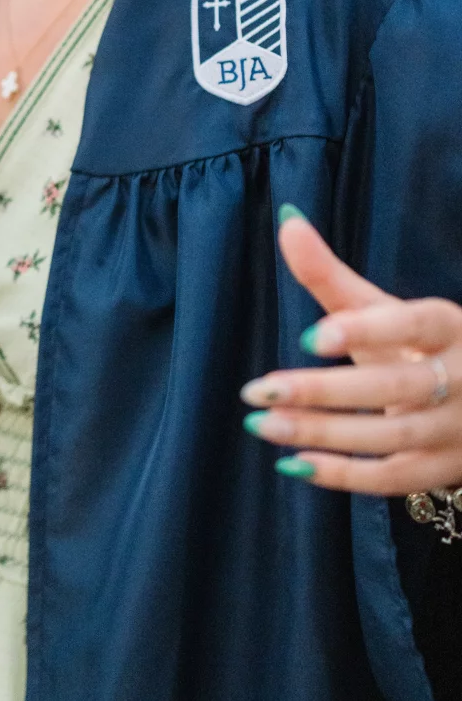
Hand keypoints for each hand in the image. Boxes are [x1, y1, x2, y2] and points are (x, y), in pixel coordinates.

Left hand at [240, 208, 461, 495]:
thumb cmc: (417, 346)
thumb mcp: (384, 309)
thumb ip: (331, 274)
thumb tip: (286, 220)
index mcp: (450, 327)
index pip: (414, 325)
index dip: (366, 330)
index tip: (308, 337)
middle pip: (394, 387)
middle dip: (324, 391)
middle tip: (258, 390)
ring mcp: (458, 430)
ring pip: (390, 437)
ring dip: (322, 433)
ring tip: (262, 424)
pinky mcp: (444, 469)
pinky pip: (394, 479)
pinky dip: (345, 475)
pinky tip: (293, 463)